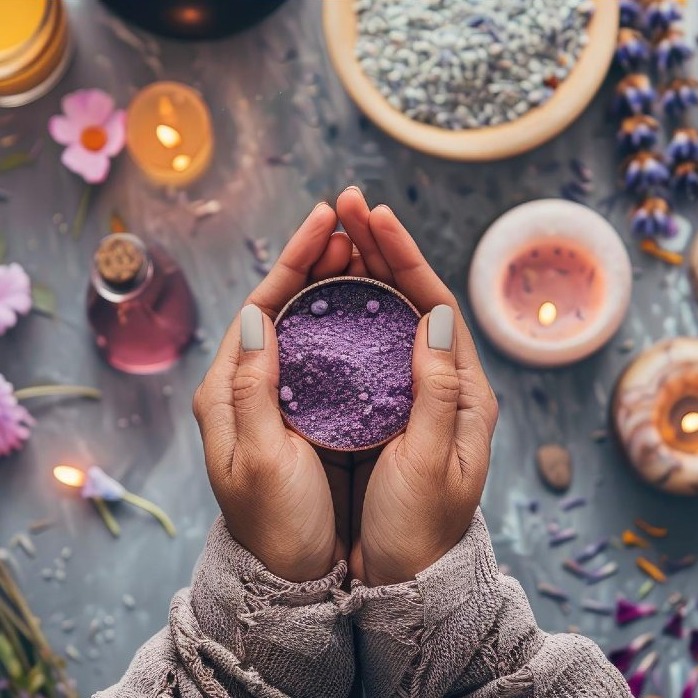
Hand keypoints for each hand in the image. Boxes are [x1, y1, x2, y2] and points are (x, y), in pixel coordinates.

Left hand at [193, 203, 355, 581]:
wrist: (291, 570)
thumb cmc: (274, 521)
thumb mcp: (257, 459)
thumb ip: (251, 389)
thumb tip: (257, 317)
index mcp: (227, 389)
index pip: (260, 304)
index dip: (294, 260)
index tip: (326, 222)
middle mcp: (248, 383)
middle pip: (283, 303)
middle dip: (317, 259)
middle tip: (352, 221)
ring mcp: (279, 394)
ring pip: (307, 321)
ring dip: (335, 282)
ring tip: (364, 247)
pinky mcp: (306, 408)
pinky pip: (326, 350)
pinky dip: (348, 320)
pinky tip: (371, 303)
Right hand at [335, 189, 498, 586]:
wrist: (401, 575)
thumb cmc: (419, 528)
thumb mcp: (432, 464)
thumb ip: (438, 391)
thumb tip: (437, 314)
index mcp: (465, 391)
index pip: (435, 304)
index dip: (403, 256)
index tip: (374, 217)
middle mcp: (438, 382)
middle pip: (407, 299)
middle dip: (377, 249)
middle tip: (344, 206)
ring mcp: (405, 391)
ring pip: (381, 317)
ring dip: (357, 272)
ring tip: (330, 234)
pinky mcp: (377, 405)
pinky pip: (360, 347)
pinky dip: (341, 314)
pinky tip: (319, 293)